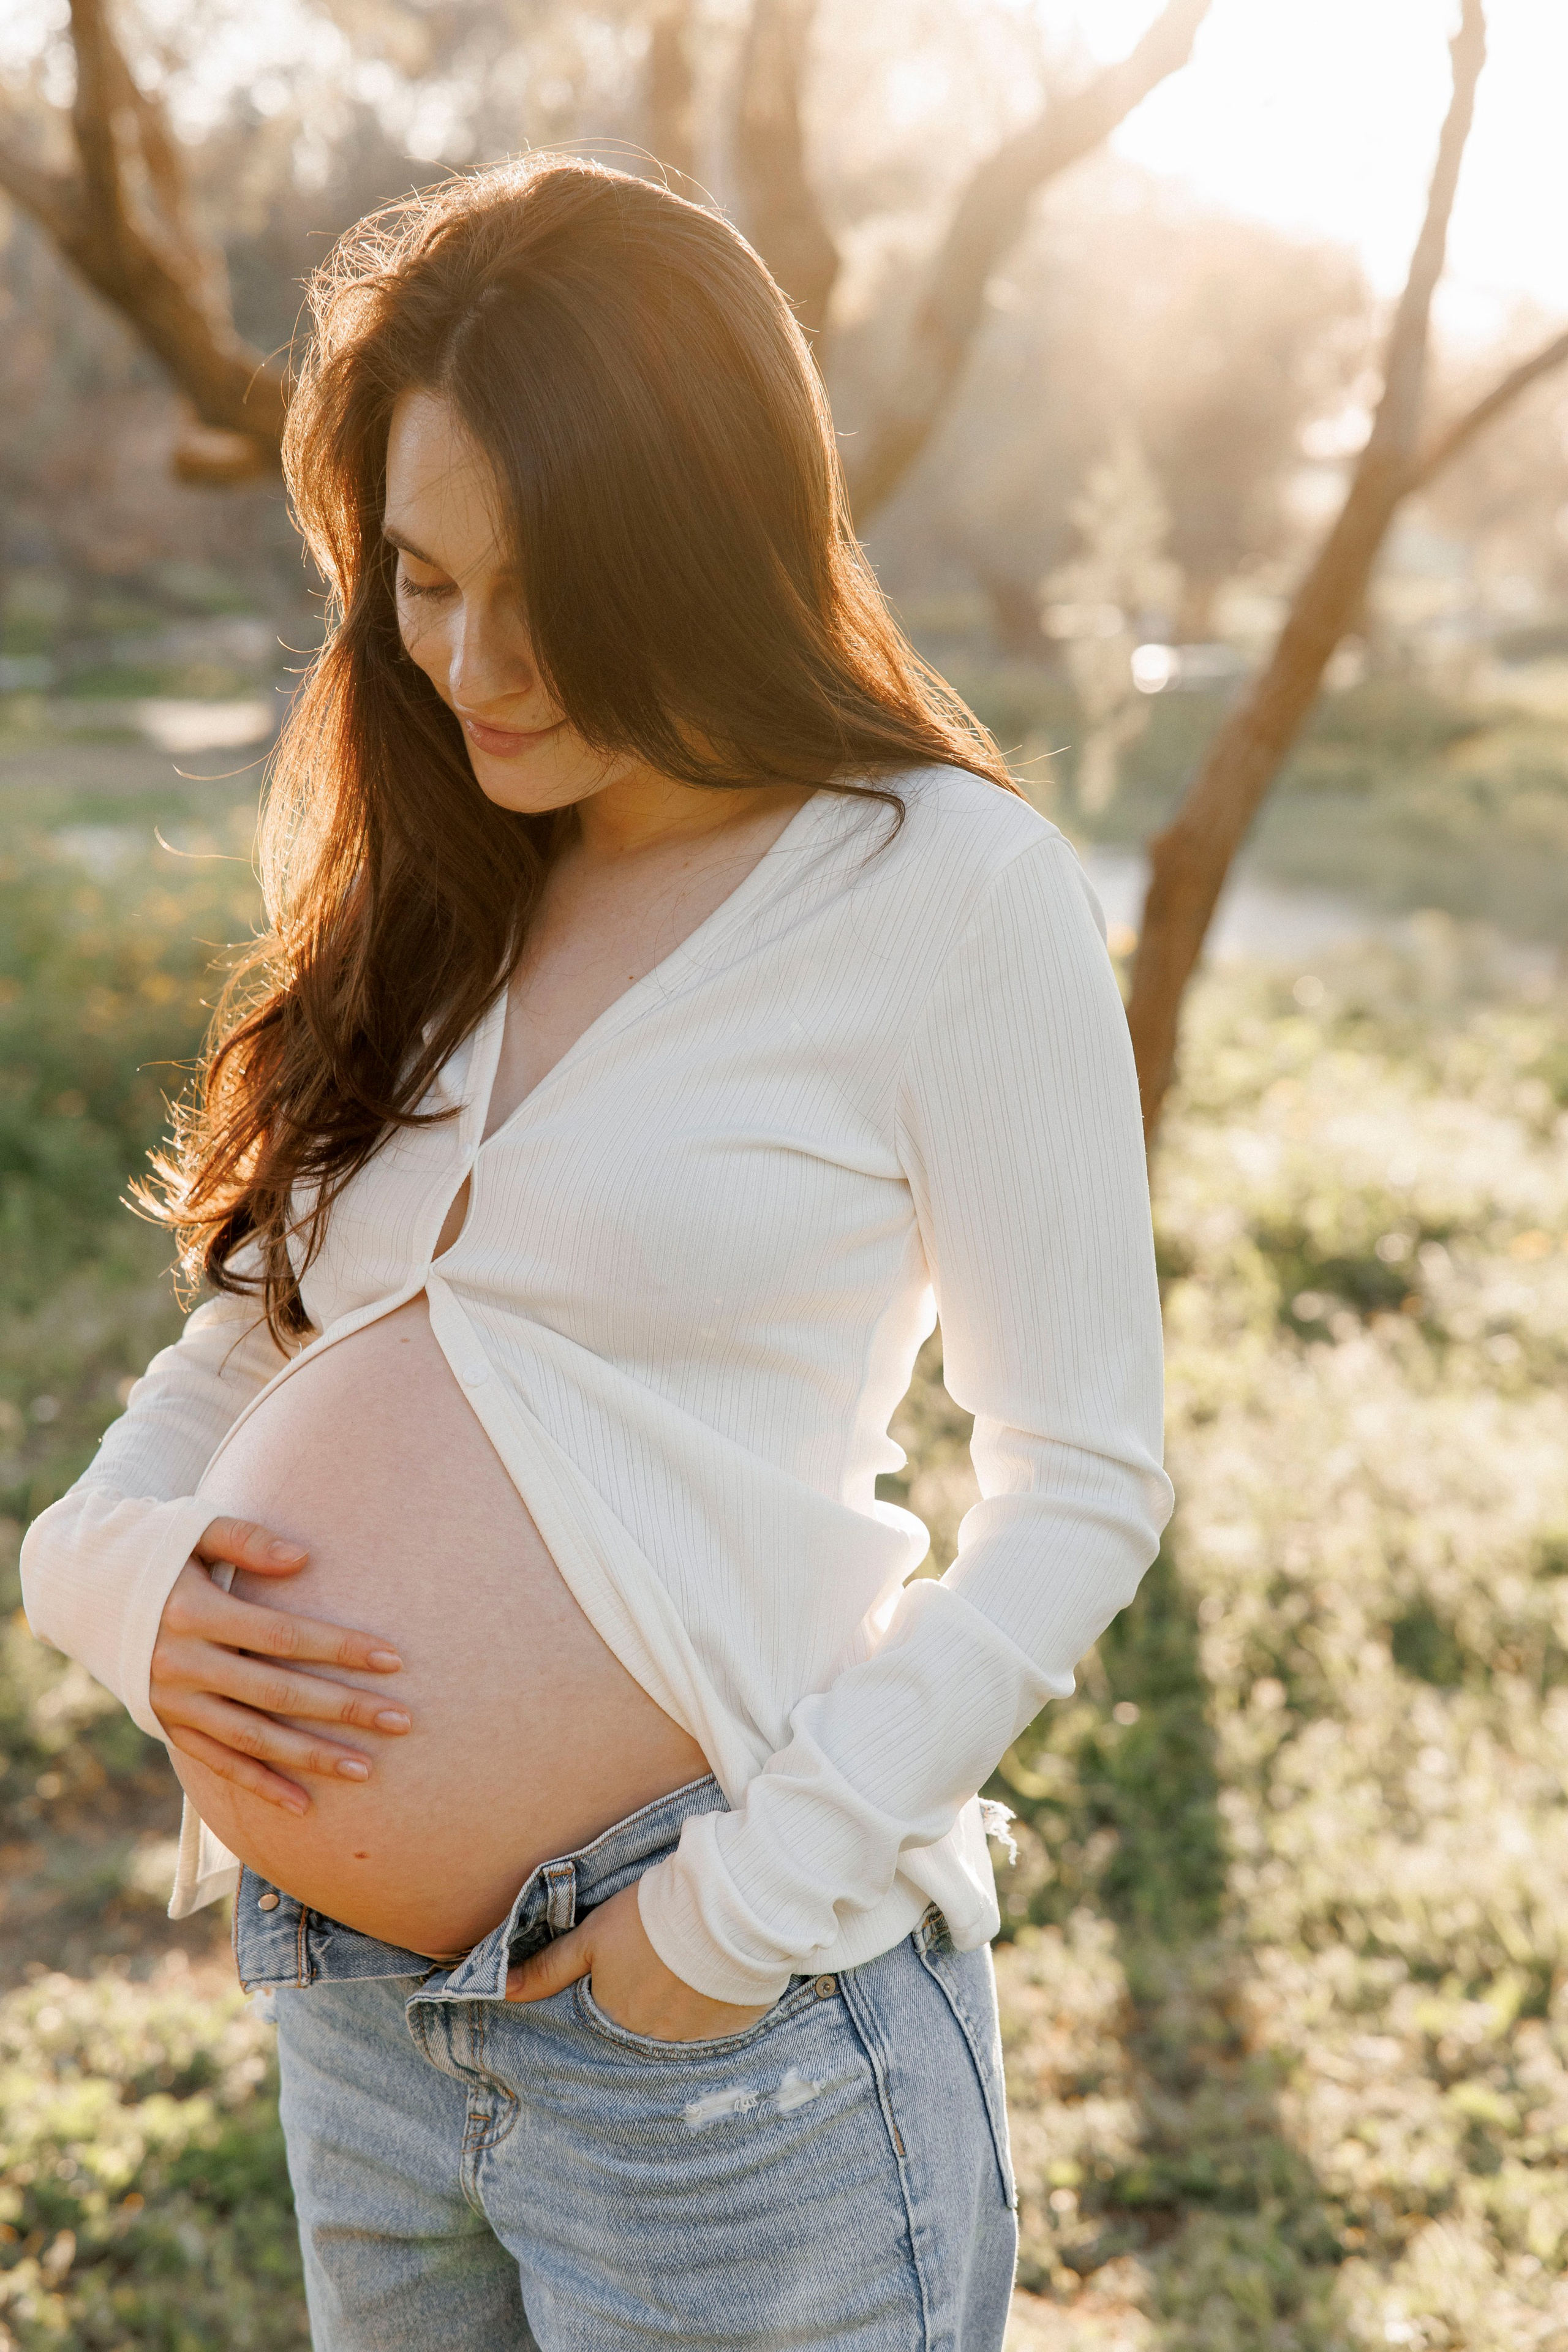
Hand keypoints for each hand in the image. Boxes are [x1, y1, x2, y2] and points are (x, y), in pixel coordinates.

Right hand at [150, 1516, 410, 1815]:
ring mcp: (173, 1700)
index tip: (393, 1659)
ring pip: (252, 1738)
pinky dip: (260, 1785)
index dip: (339, 1648)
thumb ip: (247, 1540)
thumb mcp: (193, 1529)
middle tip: (402, 1720)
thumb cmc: (152, 1547)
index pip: (283, 1636)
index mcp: (194, 1611)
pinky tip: (304, 1805)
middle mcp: (182, 1663)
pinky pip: (218, 1762)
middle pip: (277, 1693)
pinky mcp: (167, 1724)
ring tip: (367, 1768)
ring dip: (311, 1756)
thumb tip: (304, 1558)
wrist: (81, 1587)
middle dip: (343, 1708)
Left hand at [504, 1881, 774, 2041]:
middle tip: (656, 1967)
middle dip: (645, 2001)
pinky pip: (716, 2025)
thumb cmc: (649, 1918)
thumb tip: (503, 1992)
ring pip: (679, 2026)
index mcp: (616, 2018)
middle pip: (642, 2024)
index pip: (605, 2018)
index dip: (613, 1993)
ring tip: (685, 1968)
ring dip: (678, 2004)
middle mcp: (653, 2039)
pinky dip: (711, 2006)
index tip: (624, 1973)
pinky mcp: (731, 2027)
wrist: (724, 1909)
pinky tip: (714, 1977)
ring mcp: (695, 2038)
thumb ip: (548, 1968)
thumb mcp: (592, 1937)